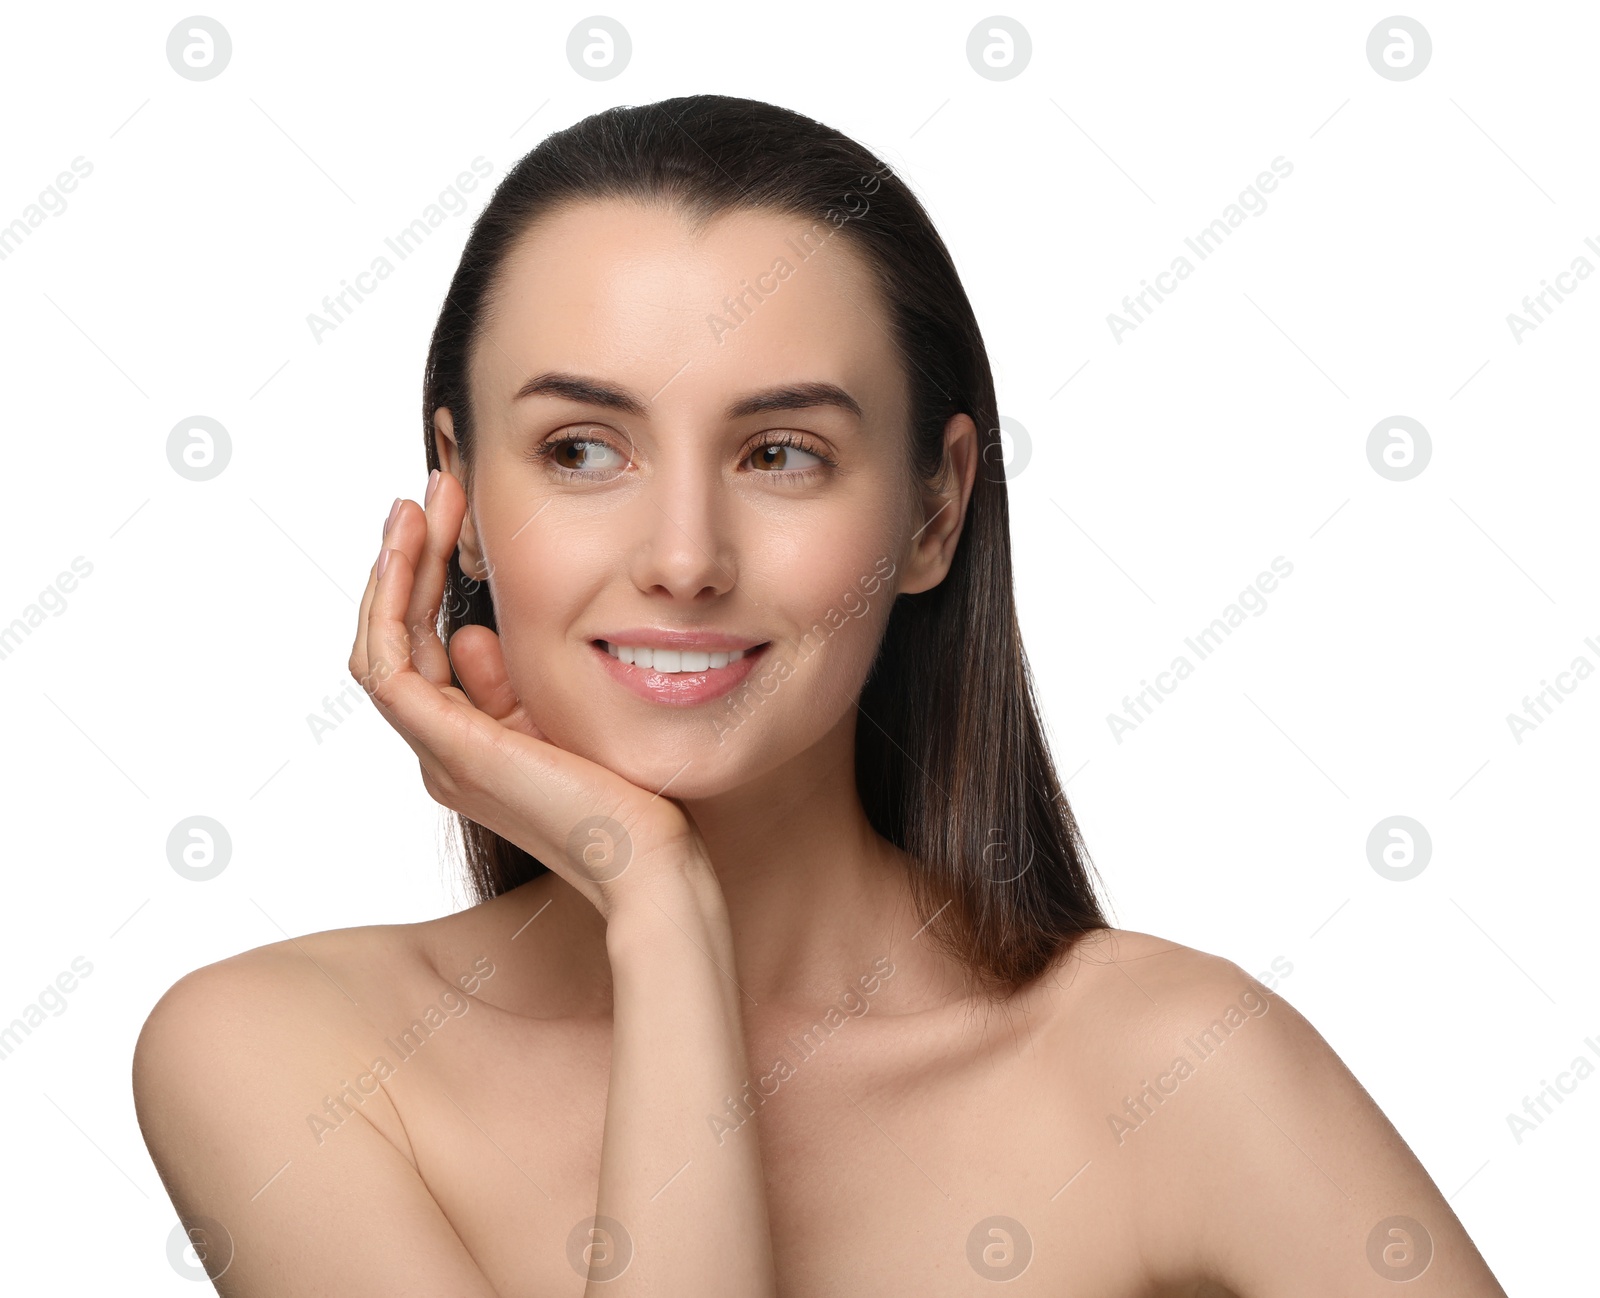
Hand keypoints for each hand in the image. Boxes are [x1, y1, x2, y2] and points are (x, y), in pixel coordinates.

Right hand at [349, 468, 705, 918]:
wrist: (651, 860)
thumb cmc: (633, 795)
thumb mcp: (567, 716)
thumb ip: (514, 681)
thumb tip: (473, 632)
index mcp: (471, 745)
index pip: (423, 650)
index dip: (429, 579)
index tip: (456, 512)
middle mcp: (443, 751)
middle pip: (394, 641)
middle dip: (408, 560)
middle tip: (434, 488)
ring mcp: (441, 753)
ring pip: (381, 646)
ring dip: (394, 568)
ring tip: (421, 503)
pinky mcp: (451, 749)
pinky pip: (389, 665)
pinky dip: (392, 600)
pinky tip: (413, 547)